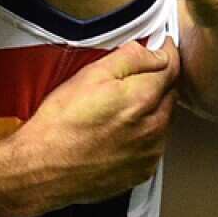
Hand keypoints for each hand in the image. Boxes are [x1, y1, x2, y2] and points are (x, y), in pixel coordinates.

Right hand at [16, 40, 178, 204]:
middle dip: (156, 81)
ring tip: (117, 109)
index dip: (164, 52)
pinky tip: (117, 132)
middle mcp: (154, 126)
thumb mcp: (89, 75)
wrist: (45, 167)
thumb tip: (155, 50)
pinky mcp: (143, 170)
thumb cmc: (60, 124)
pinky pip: (153, 144)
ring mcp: (151, 151)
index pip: (172, 66)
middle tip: (127, 79)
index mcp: (143, 98)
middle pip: (170, 93)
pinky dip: (143, 134)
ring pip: (163, 120)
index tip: (158, 46)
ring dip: (151, 109)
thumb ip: (129, 58)